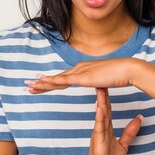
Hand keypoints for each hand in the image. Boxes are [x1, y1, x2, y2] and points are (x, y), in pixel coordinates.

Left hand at [24, 58, 139, 93]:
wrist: (127, 69)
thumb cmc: (120, 74)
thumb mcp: (105, 79)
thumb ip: (99, 81)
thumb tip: (98, 84)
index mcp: (83, 70)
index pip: (63, 78)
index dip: (51, 82)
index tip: (40, 85)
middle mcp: (78, 69)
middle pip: (56, 78)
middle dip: (41, 83)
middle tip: (27, 86)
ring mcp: (79, 72)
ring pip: (56, 79)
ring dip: (41, 83)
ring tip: (29, 86)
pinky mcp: (82, 77)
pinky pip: (63, 81)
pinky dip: (51, 82)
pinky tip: (41, 83)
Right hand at [79, 87, 142, 154]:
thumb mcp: (123, 145)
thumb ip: (130, 132)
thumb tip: (139, 118)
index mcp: (106, 129)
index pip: (108, 110)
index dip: (110, 96)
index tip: (110, 82)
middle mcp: (101, 130)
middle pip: (103, 109)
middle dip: (104, 94)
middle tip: (103, 79)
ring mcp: (99, 136)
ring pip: (100, 117)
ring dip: (100, 103)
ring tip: (100, 89)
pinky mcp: (98, 144)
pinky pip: (99, 130)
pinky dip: (99, 119)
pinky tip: (100, 110)